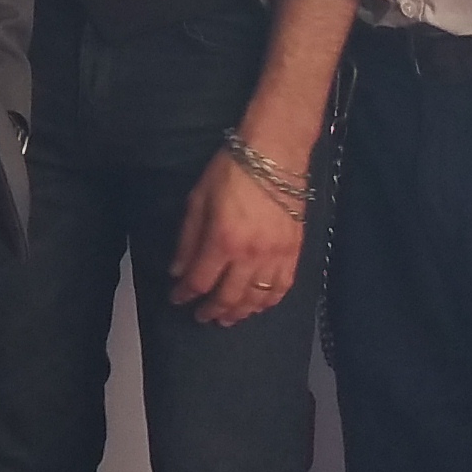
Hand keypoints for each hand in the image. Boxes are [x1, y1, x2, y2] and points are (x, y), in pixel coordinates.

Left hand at [166, 146, 306, 324]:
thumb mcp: (198, 199)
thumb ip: (188, 239)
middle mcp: (250, 255)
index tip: (177, 299)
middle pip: (228, 297)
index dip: (186, 294)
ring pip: (256, 299)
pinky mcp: (294, 252)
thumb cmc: (231, 171)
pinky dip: (269, 302)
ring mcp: (275, 256)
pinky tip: (258, 305)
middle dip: (212, 311)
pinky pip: (282, 288)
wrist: (275, 154)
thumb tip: (178, 271)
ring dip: (240, 313)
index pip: (200, 281)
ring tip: (228, 318)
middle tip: (202, 316)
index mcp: (222, 241)